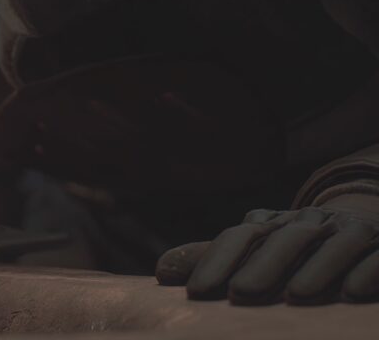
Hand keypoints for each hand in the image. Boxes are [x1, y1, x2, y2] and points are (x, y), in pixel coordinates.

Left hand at [156, 197, 378, 304]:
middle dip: (262, 265)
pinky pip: (377, 256)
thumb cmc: (297, 250)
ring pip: (333, 244)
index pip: (239, 237)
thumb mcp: (256, 251)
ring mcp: (349, 230)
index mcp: (272, 224)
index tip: (194, 293)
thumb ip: (214, 260)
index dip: (216, 261)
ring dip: (316, 268)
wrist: (365, 226)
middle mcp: (309, 222)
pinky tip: (353, 293)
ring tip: (297, 295)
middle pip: (283, 239)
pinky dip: (367, 271)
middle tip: (241, 293)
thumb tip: (161, 272)